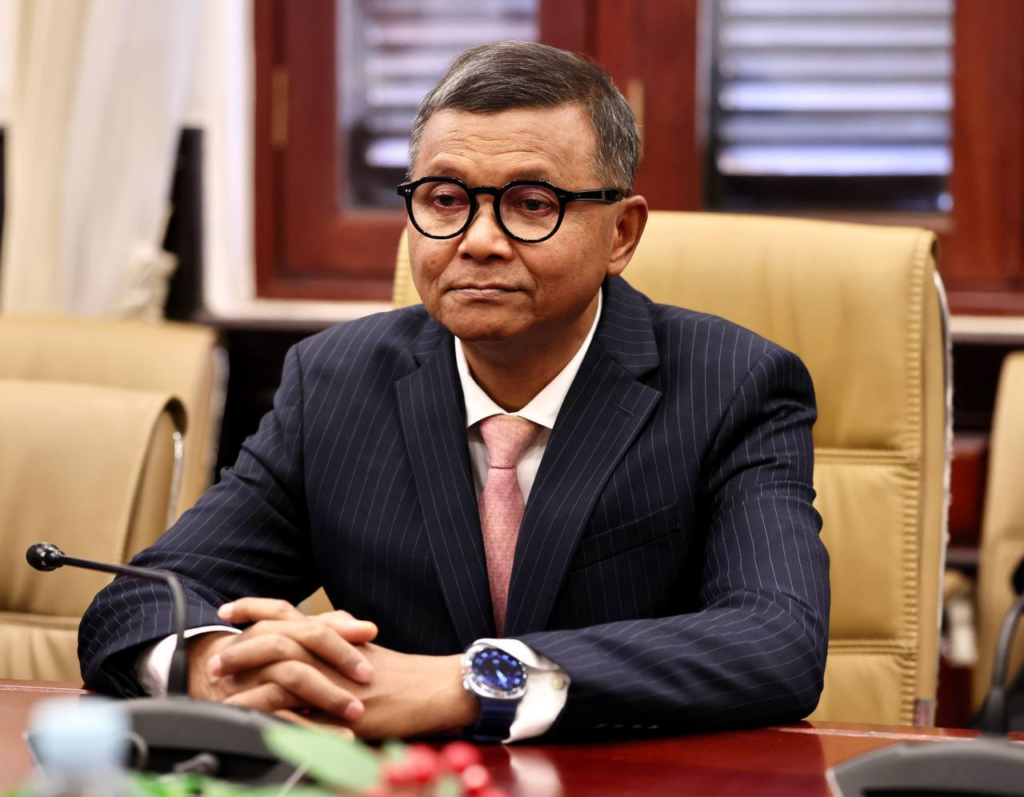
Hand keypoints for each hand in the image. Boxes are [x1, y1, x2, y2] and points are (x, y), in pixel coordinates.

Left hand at [200, 601, 480, 739]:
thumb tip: (323, 627)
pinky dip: (263, 709)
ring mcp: (332, 676)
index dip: (253, 608)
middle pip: (274, 635)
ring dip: (245, 675)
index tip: (227, 611)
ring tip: (219, 685)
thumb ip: (340, 638)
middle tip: (215, 657)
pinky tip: (244, 716)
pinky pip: (292, 705)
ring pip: (278, 665)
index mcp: (333, 634)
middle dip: (240, 644)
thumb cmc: (404, 673)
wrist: (433, 689)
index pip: (286, 611)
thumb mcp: (365, 649)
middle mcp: (329, 649)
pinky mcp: (336, 706)